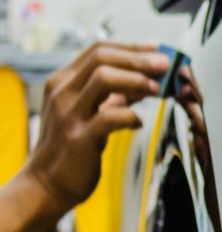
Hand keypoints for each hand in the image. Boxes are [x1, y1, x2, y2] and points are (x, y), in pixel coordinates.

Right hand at [24, 42, 168, 215]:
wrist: (46, 184)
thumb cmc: (71, 149)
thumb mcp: (89, 114)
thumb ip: (114, 96)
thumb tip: (146, 80)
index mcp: (64, 82)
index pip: (98, 50)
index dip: (131, 47)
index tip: (157, 50)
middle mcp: (63, 93)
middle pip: (102, 58)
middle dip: (138, 58)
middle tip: (164, 65)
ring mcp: (68, 114)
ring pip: (103, 78)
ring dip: (135, 80)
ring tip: (156, 89)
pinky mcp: (79, 138)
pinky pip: (109, 117)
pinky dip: (130, 116)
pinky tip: (138, 122)